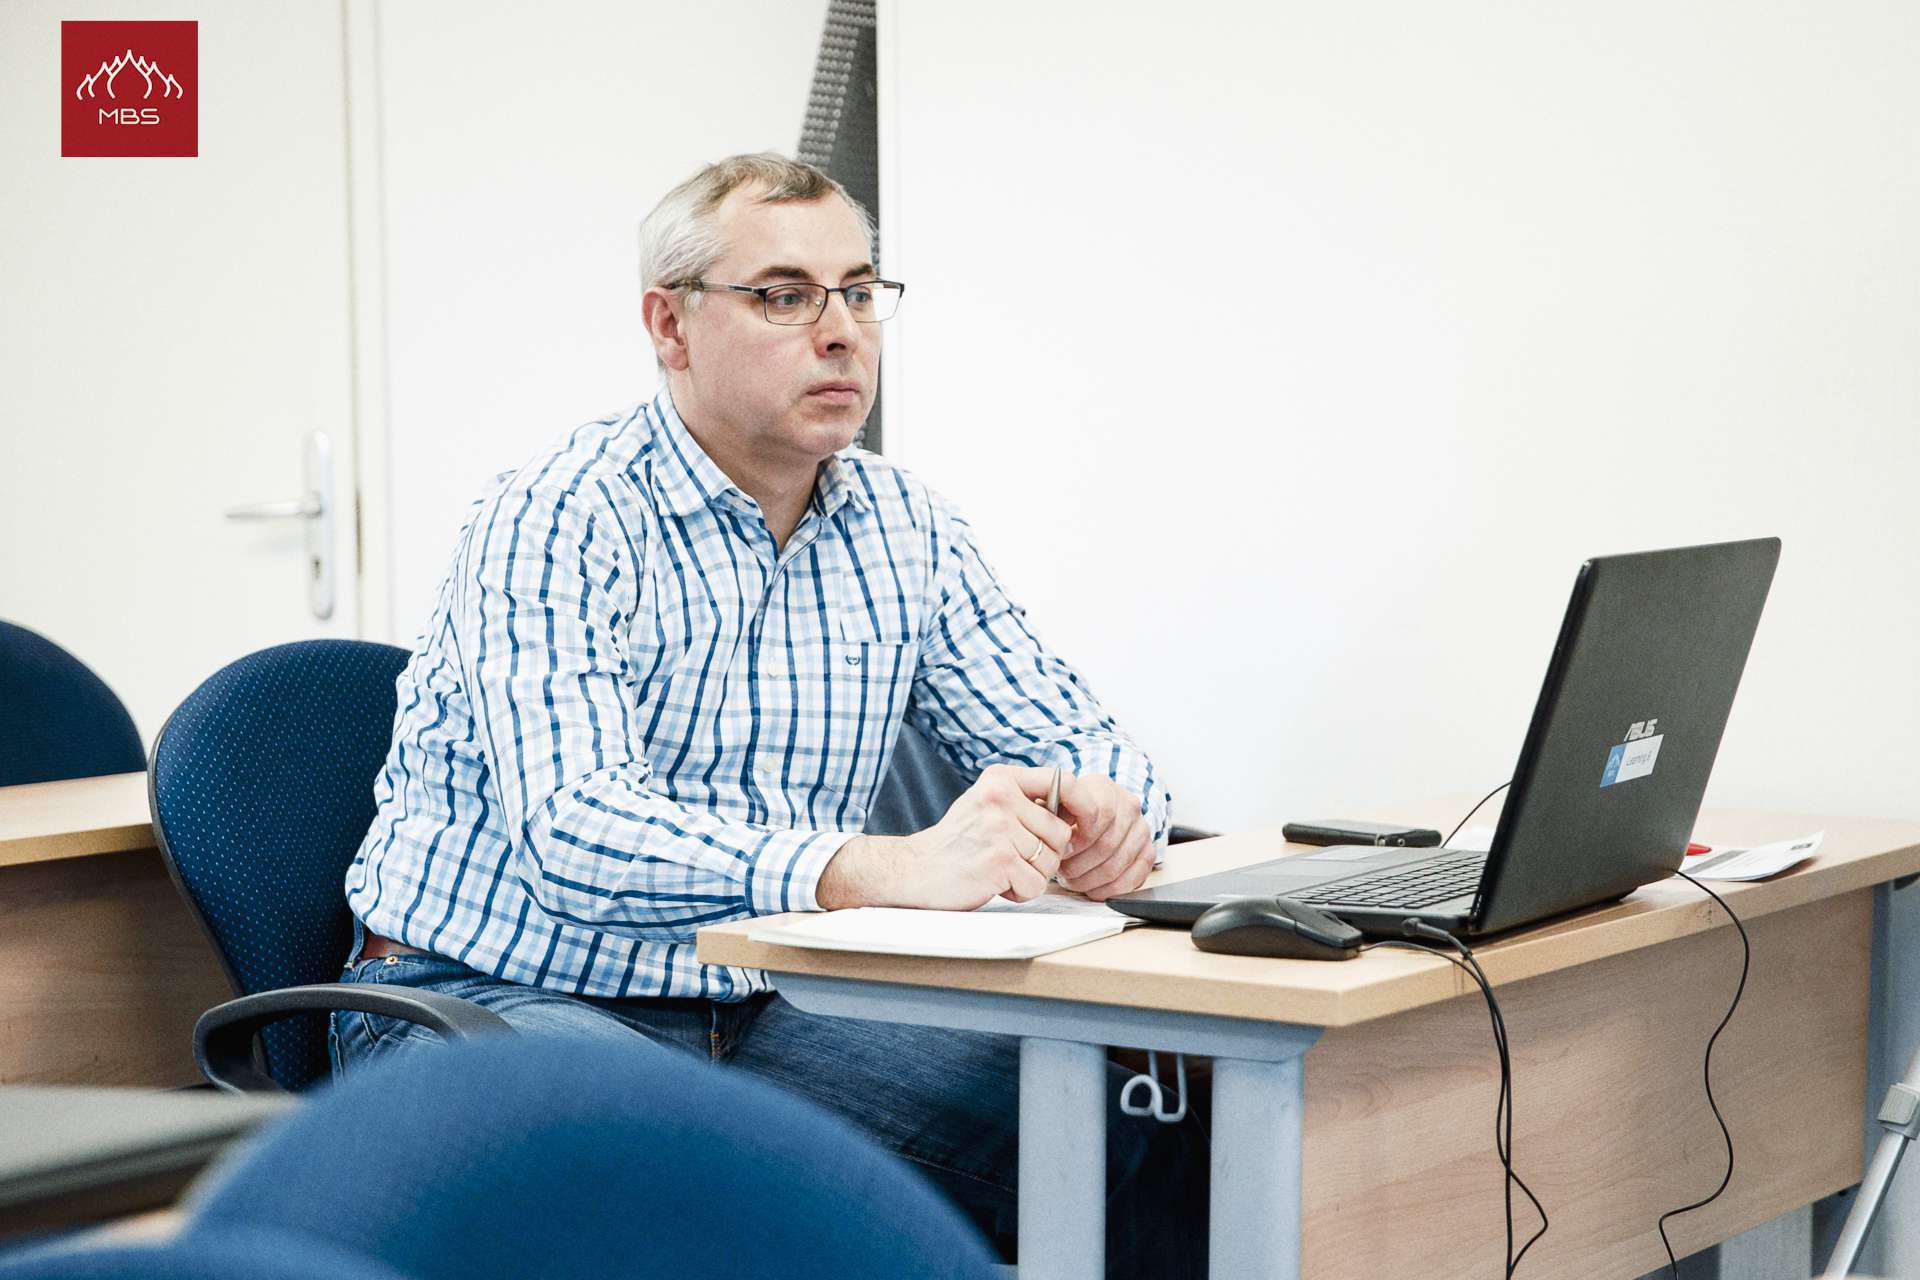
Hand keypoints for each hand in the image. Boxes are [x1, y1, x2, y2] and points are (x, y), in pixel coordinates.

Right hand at [817, 764, 1075, 909]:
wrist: (914, 869)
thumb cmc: (957, 842)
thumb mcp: (987, 804)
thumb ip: (1025, 801)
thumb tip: (1076, 810)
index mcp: (1001, 779)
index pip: (1063, 782)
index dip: (1079, 807)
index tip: (1073, 828)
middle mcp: (1001, 797)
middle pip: (1061, 833)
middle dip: (1045, 854)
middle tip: (1014, 859)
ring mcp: (1000, 828)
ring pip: (1051, 862)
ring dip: (1030, 875)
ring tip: (1000, 870)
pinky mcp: (999, 860)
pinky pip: (1036, 885)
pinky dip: (1020, 892)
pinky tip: (996, 883)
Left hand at [1053, 774, 1155, 900]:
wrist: (1094, 815)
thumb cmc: (1069, 813)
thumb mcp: (1055, 804)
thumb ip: (1052, 812)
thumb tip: (1052, 830)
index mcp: (1105, 789)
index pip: (1101, 813)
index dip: (1079, 838)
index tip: (1062, 850)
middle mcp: (1129, 807)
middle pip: (1107, 844)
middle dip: (1079, 865)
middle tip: (1062, 872)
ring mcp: (1141, 830)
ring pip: (1116, 865)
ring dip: (1089, 880)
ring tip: (1072, 880)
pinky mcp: (1148, 852)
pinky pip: (1131, 879)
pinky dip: (1108, 890)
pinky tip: (1091, 888)